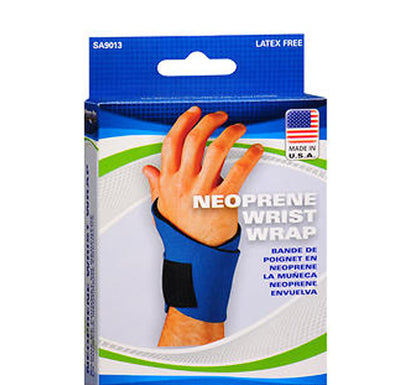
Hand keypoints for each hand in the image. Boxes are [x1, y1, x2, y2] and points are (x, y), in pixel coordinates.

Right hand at [143, 107, 262, 246]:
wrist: (195, 253)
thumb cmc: (181, 230)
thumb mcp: (161, 206)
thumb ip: (156, 184)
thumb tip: (148, 169)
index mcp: (168, 180)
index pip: (172, 142)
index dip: (184, 122)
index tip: (194, 112)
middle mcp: (184, 182)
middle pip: (195, 140)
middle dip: (209, 121)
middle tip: (221, 117)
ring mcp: (203, 191)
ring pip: (216, 150)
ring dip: (230, 133)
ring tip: (239, 128)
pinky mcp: (223, 201)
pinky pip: (239, 171)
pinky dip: (250, 156)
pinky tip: (255, 150)